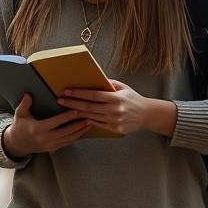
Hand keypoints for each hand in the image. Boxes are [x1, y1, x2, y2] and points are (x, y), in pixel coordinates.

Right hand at [1, 94, 89, 157]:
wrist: (18, 144)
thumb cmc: (20, 127)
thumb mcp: (20, 114)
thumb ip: (25, 104)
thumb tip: (28, 94)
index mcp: (37, 129)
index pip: (55, 122)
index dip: (66, 117)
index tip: (76, 111)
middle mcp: (45, 138)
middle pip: (66, 132)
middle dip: (78, 125)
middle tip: (88, 117)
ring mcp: (50, 145)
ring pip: (69, 139)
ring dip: (80, 131)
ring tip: (89, 123)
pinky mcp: (54, 148)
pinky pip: (67, 143)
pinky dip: (76, 137)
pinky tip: (83, 131)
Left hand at [57, 80, 176, 136]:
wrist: (147, 115)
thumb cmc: (133, 98)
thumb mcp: (122, 87)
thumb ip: (108, 83)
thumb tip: (92, 78)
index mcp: (117, 98)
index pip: (94, 95)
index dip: (79, 93)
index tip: (67, 91)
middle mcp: (115, 110)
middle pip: (89, 107)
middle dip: (72, 103)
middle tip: (60, 100)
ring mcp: (115, 121)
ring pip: (90, 117)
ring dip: (76, 113)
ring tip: (64, 109)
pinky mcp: (115, 129)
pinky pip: (97, 124)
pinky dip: (85, 120)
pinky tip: (77, 117)